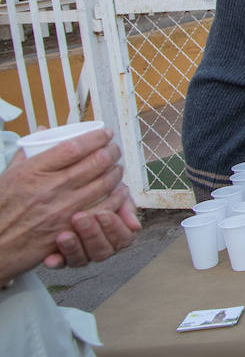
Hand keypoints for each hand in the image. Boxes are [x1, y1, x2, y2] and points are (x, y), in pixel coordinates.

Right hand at [0, 127, 131, 281]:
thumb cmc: (1, 209)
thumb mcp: (7, 176)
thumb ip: (27, 152)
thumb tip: (44, 130)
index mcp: (34, 171)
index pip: (74, 147)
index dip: (96, 137)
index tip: (105, 134)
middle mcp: (50, 187)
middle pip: (94, 162)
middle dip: (111, 152)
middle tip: (114, 149)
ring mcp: (62, 208)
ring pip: (103, 183)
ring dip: (116, 172)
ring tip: (118, 167)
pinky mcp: (70, 226)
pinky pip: (103, 208)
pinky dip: (116, 198)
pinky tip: (120, 191)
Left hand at [45, 190, 140, 268]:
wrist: (67, 187)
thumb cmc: (95, 187)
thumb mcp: (113, 190)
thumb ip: (125, 206)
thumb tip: (135, 226)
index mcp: (116, 233)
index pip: (123, 238)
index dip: (114, 228)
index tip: (104, 212)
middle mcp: (101, 246)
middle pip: (103, 251)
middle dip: (92, 235)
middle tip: (80, 218)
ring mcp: (82, 253)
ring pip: (83, 260)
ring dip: (74, 248)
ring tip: (64, 235)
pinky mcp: (62, 258)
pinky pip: (60, 264)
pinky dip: (56, 262)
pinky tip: (50, 257)